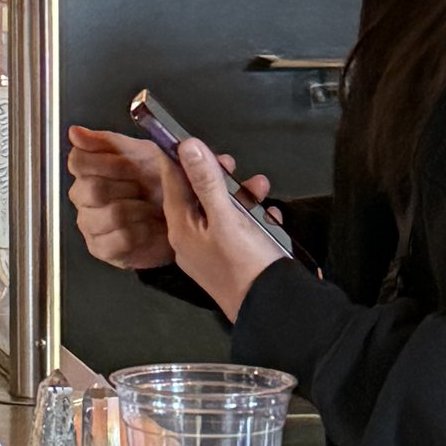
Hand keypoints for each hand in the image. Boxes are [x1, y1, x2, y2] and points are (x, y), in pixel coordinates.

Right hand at [68, 126, 177, 270]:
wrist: (181, 218)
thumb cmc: (159, 184)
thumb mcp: (142, 154)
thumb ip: (108, 142)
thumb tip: (74, 132)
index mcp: (88, 171)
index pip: (78, 161)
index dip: (106, 162)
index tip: (130, 164)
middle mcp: (82, 197)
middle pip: (91, 189)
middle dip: (128, 187)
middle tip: (146, 188)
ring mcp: (89, 224)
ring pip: (108, 215)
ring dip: (138, 210)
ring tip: (151, 208)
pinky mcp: (101, 248)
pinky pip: (119, 239)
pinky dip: (141, 232)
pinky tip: (149, 227)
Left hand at [153, 133, 284, 321]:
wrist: (273, 310)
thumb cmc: (247, 267)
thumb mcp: (227, 217)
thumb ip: (207, 181)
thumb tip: (188, 147)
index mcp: (181, 228)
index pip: (172, 182)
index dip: (179, 156)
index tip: (186, 135)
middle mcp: (191, 239)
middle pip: (198, 194)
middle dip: (218, 176)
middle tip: (231, 163)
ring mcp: (212, 250)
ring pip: (222, 210)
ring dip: (242, 195)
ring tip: (262, 187)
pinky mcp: (233, 259)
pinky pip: (239, 229)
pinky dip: (254, 218)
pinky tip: (271, 217)